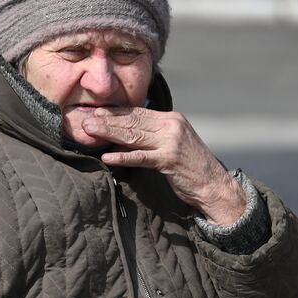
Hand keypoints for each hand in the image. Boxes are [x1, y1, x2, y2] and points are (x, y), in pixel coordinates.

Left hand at [82, 108, 245, 223]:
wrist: (213, 184)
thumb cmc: (188, 166)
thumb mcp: (171, 144)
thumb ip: (151, 135)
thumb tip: (122, 134)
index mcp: (171, 119)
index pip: (137, 112)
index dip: (114, 113)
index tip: (95, 112)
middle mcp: (171, 126)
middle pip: (132, 121)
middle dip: (107, 121)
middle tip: (85, 120)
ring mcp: (171, 142)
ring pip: (134, 135)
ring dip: (109, 133)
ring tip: (89, 132)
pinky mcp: (169, 159)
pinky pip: (141, 157)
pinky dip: (123, 156)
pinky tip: (107, 156)